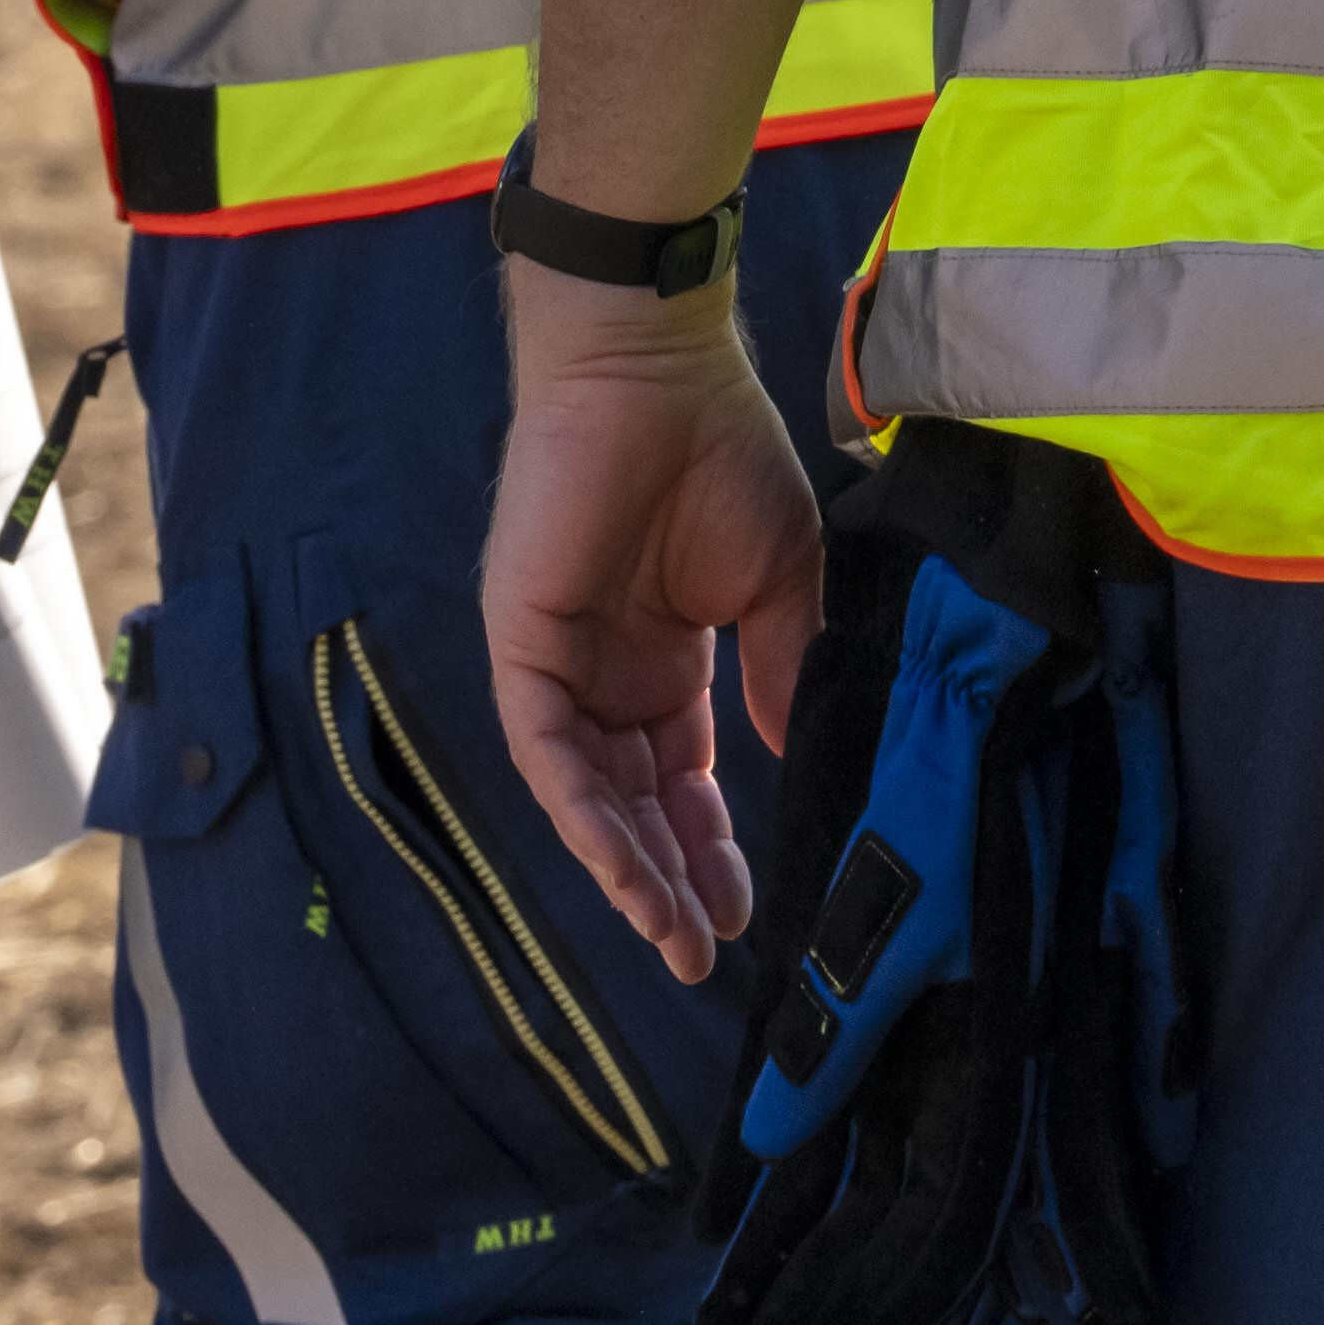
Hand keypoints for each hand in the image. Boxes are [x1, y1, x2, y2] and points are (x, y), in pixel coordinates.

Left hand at [487, 275, 828, 975]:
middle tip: (701, 951)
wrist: (656, 372)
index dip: (712, 846)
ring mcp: (561, 666)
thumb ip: (787, 670)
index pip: (685, 778)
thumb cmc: (723, 453)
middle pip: (637, 805)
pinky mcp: (522, 649)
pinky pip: (548, 754)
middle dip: (669, 880)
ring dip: (628, 869)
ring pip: (589, 798)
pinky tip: (626, 868)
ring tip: (671, 935)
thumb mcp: (781, 580)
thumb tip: (801, 760)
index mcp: (668, 659)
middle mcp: (609, 675)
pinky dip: (585, 815)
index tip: (747, 908)